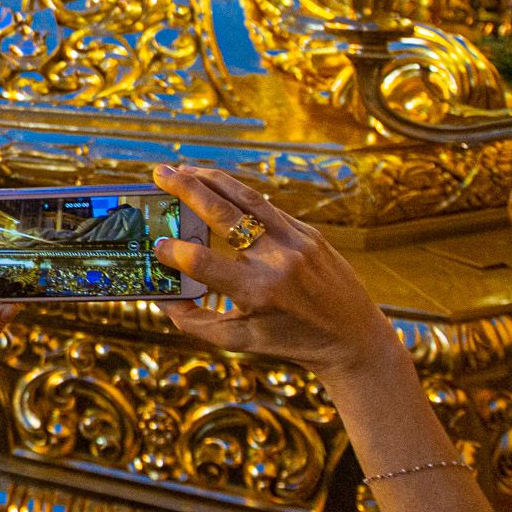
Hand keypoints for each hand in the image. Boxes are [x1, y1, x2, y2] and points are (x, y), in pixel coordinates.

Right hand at [150, 166, 404, 387]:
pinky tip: (218, 189)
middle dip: (187, 190)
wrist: (354, 339)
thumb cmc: (291, 341)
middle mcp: (278, 260)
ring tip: (184, 169)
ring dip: (212, 179)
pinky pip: (267, 209)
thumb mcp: (239, 340)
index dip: (175, 252)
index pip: (204, 263)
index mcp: (258, 291)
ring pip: (247, 198)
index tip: (157, 246)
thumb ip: (194, 321)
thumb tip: (160, 297)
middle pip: (223, 213)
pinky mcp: (309, 233)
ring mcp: (297, 241)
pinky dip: (238, 197)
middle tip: (160, 174)